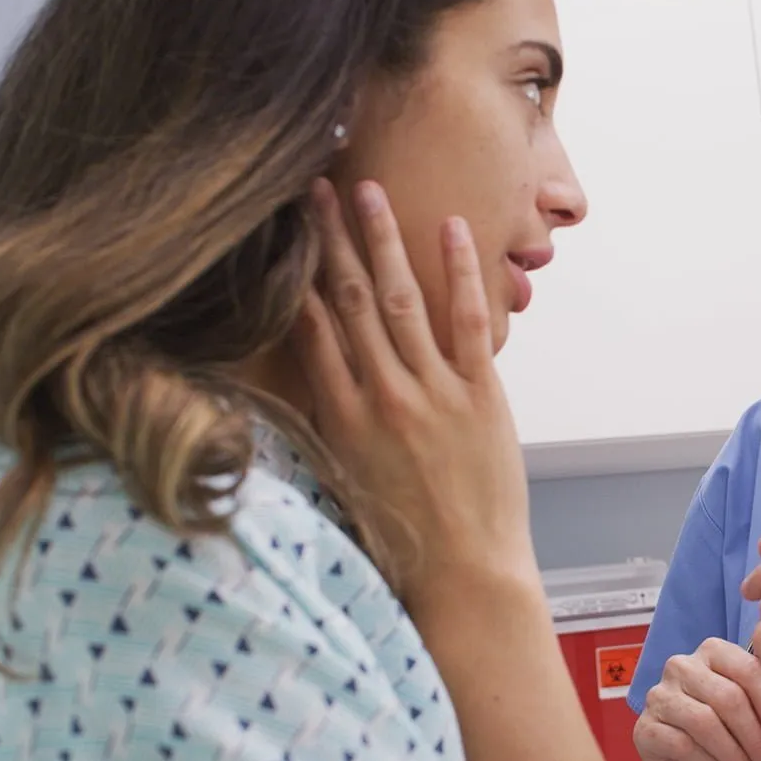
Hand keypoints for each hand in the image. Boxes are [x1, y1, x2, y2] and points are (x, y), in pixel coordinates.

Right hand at [293, 178, 535, 600]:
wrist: (463, 574)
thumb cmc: (403, 538)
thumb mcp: (346, 480)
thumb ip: (330, 426)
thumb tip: (310, 382)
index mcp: (339, 418)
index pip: (307, 328)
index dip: (293, 273)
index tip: (280, 231)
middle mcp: (380, 397)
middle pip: (347, 300)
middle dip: (329, 239)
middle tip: (313, 186)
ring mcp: (432, 393)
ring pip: (399, 299)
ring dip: (381, 240)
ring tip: (366, 190)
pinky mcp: (480, 396)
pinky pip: (469, 321)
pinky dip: (460, 273)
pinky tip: (452, 230)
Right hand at [633, 637, 760, 760]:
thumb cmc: (730, 735)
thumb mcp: (757, 717)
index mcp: (713, 652)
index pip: (747, 670)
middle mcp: (682, 666)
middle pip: (728, 698)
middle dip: (757, 739)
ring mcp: (659, 696)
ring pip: (706, 723)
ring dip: (737, 758)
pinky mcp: (645, 728)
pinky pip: (683, 746)